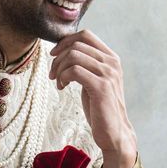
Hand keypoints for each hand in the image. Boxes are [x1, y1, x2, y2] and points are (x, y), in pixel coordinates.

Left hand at [49, 30, 136, 167]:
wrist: (114, 132)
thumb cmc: (100, 108)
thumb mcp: (94, 80)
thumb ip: (86, 65)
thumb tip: (65, 51)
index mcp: (111, 58)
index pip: (86, 35)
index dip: (65, 41)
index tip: (54, 54)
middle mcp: (112, 63)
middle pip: (77, 44)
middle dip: (58, 56)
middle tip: (52, 73)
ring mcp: (108, 74)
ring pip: (73, 56)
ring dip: (59, 68)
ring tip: (57, 82)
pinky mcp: (101, 87)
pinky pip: (74, 71)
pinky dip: (62, 77)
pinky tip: (62, 87)